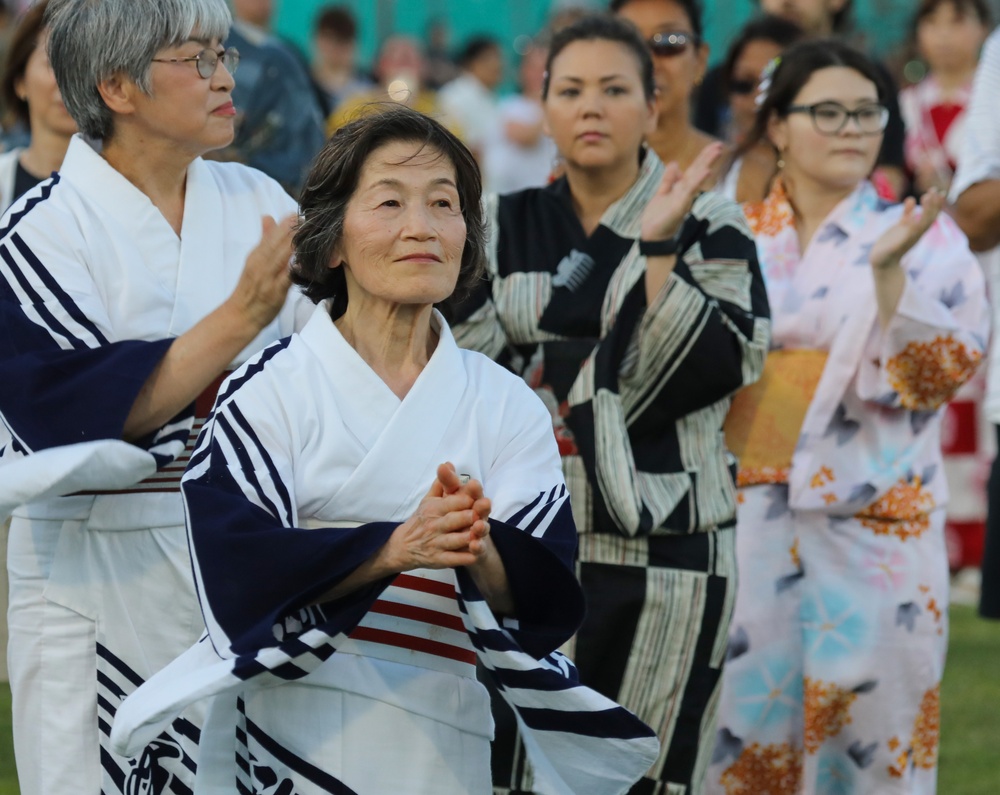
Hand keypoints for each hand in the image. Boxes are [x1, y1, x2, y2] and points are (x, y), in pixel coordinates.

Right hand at [228, 214, 295, 330]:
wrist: (240, 315)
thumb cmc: (250, 288)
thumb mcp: (254, 260)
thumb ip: (264, 240)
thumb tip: (268, 216)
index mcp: (256, 255)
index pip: (271, 235)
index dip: (285, 223)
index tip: (298, 213)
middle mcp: (260, 264)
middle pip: (275, 243)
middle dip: (290, 230)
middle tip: (306, 217)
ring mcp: (267, 278)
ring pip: (280, 257)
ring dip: (292, 245)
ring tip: (306, 233)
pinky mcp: (274, 292)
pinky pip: (285, 279)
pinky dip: (292, 270)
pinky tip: (302, 262)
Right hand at [385, 463, 490, 571]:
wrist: (404, 545)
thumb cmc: (423, 519)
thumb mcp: (429, 500)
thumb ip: (442, 483)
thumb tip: (447, 464)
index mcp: (434, 509)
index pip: (450, 502)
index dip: (464, 499)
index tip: (477, 494)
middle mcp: (435, 526)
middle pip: (453, 520)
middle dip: (466, 517)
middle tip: (478, 515)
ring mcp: (437, 544)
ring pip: (454, 540)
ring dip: (467, 538)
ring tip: (479, 536)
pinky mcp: (439, 560)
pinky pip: (453, 559)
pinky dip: (463, 558)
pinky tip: (474, 556)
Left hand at [640, 142, 723, 241]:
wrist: (652, 237)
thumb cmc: (658, 218)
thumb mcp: (662, 194)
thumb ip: (669, 180)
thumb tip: (675, 163)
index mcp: (681, 188)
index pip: (694, 169)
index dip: (703, 157)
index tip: (715, 145)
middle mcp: (685, 193)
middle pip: (698, 171)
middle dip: (708, 158)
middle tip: (721, 145)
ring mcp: (684, 199)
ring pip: (696, 178)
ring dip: (706, 164)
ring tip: (717, 151)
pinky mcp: (680, 207)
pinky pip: (689, 191)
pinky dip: (697, 181)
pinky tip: (706, 171)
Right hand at [870, 189, 944, 270]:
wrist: (882, 265)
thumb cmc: (885, 258)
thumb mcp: (891, 250)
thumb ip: (900, 238)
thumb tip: (910, 224)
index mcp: (914, 236)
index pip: (926, 219)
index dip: (929, 208)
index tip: (929, 196)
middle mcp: (915, 231)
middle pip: (929, 216)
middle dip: (934, 203)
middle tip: (934, 190)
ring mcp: (908, 229)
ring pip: (922, 215)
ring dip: (928, 204)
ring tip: (931, 191)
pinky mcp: (901, 229)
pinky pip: (908, 216)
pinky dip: (910, 208)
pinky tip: (910, 200)